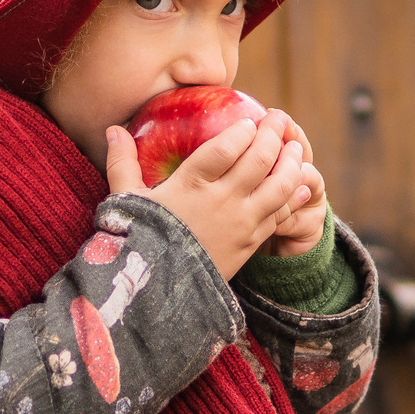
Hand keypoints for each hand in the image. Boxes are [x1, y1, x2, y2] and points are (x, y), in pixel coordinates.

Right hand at [105, 116, 316, 278]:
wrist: (157, 295)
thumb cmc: (140, 241)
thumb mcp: (126, 201)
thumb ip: (121, 162)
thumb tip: (112, 129)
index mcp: (190, 185)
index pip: (226, 148)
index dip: (243, 130)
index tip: (249, 120)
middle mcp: (221, 201)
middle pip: (259, 160)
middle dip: (273, 134)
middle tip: (279, 118)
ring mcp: (241, 223)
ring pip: (280, 185)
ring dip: (292, 162)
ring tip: (295, 147)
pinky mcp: (252, 243)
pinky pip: (281, 214)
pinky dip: (294, 195)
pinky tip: (301, 183)